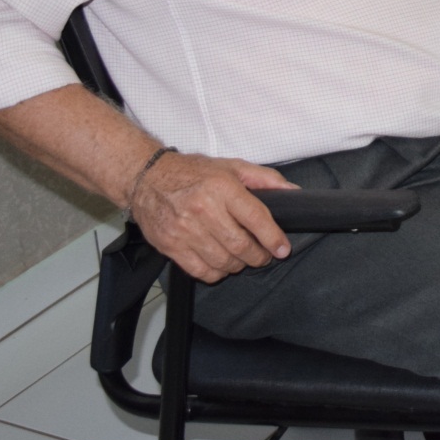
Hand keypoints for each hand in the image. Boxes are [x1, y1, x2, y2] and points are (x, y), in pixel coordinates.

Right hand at [129, 151, 297, 282]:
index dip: (273, 238)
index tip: (282, 249)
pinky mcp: (171, 245)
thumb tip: (292, 192)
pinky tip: (220, 262)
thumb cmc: (192, 172)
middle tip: (263, 255)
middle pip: (240, 245)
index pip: (256, 219)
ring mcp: (185, 230)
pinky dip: (216, 272)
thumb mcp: (232, 166)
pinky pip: (201, 271)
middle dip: (258, 256)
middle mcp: (204, 209)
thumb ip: (265, 179)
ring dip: (238, 265)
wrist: (147, 178)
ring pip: (223, 262)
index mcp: (222, 188)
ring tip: (241, 257)